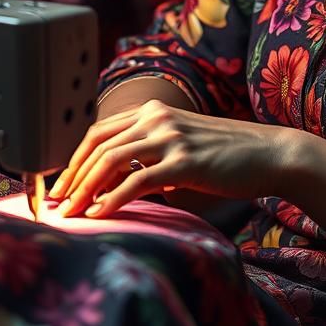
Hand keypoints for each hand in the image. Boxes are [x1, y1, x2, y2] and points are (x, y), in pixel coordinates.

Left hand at [48, 99, 292, 218]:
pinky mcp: (185, 161)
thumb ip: (151, 156)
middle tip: (56, 203)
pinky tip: (100, 214)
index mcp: (154, 111)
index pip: (99, 131)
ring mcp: (171, 137)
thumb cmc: (227, 156)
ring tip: (71, 213)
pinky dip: (113, 198)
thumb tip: (118, 183)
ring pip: (111, 159)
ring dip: (85, 188)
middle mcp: (158, 117)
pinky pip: (138, 180)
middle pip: (97, 144)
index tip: (60, 185)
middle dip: (71, 176)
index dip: (74, 158)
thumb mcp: (182, 148)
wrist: (270, 154)